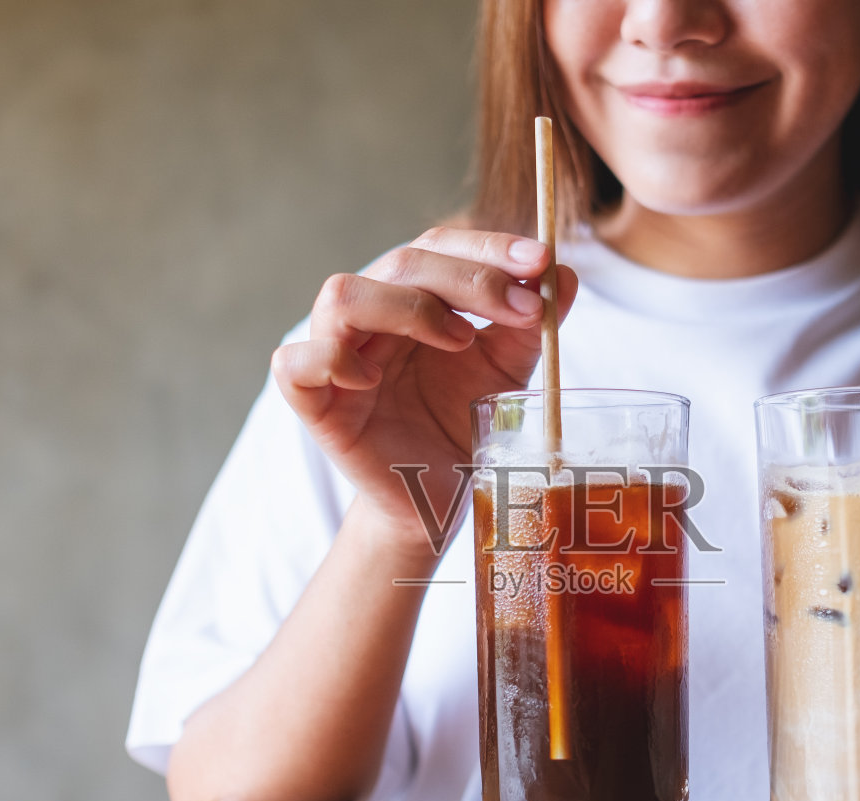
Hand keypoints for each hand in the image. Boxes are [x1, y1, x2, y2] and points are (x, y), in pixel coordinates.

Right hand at [273, 227, 579, 555]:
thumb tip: (564, 276)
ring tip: (458, 341)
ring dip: (407, 308)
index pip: (439, 245)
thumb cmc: (462, 426)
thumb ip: (531, 327)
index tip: (541, 260)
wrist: (438, 497)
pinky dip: (329, 359)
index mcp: (414, 297)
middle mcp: (372, 315)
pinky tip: (372, 379)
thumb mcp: (508, 372)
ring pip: (342, 295)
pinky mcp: (313, 402)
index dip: (488, 247)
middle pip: (402, 263)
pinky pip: (295, 363)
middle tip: (522, 309)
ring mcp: (337, 354)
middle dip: (469, 279)